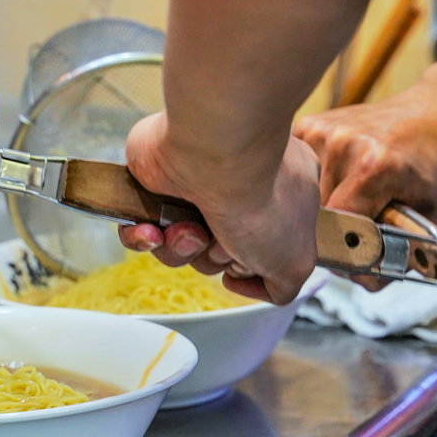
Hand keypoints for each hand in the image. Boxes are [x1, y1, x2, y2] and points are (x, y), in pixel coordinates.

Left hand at [120, 112, 320, 304]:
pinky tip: (154, 229)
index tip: (249, 255)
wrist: (213, 152)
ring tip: (189, 229)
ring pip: (175, 247)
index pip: (254, 251)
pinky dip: (143, 238)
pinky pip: (139, 232)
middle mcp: (232, 188)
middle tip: (221, 237)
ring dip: (180, 249)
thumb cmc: (260, 198)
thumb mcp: (296, 260)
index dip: (247, 264)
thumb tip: (248, 282)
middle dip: (213, 257)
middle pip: (213, 253)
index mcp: (275, 197)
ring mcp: (190, 186)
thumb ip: (283, 284)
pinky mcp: (151, 185)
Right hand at [292, 56, 436, 289]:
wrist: (432, 116)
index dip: (342, 246)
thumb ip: (400, 255)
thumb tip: (361, 280)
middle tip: (352, 226)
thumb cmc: (432, 165)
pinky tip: (332, 174)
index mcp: (375, 166)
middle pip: (314, 212)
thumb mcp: (431, 215)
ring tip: (346, 195)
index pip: (336, 226)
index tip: (351, 250)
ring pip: (300, 193)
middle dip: (329, 228)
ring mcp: (321, 133)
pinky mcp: (307, 127)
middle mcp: (342, 145)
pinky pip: (296, 170)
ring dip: (316, 204)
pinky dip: (309, 181)